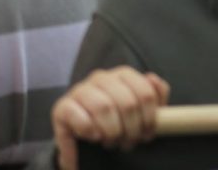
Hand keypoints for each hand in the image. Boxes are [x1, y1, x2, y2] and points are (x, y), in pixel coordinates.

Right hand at [51, 67, 168, 169]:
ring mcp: (80, 90)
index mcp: (122, 75)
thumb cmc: (116, 121)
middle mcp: (100, 78)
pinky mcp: (62, 107)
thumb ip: (154, 94)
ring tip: (111, 142)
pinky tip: (93, 137)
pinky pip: (78, 116)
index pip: (145, 92)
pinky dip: (89, 131)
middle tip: (128, 142)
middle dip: (131, 130)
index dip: (150, 118)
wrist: (83, 136)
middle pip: (127, 103)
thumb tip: (153, 78)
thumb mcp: (140, 110)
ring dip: (112, 132)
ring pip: (104, 108)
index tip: (146, 134)